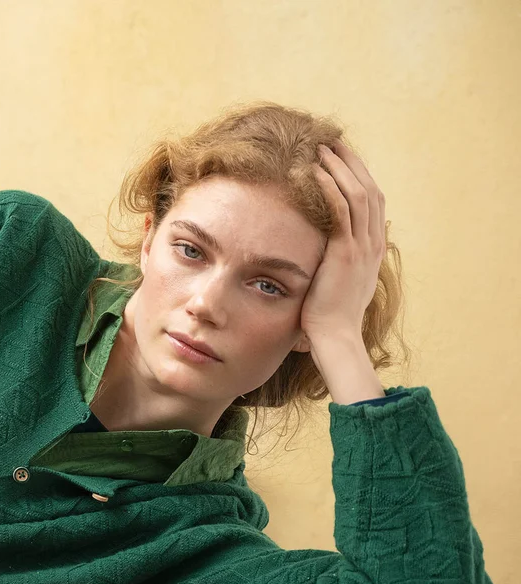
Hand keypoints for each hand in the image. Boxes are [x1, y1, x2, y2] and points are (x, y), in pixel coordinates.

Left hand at [300, 140, 386, 340]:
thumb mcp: (341, 283)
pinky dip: (330, 188)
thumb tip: (334, 252)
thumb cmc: (331, 315)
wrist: (335, 336)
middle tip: (334, 142)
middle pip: (369, 190)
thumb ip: (342, 262)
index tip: (342, 160)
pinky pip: (342, 211)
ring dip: (340, 168)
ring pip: (358, 195)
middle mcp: (373, 243)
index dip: (359, 176)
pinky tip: (316, 173)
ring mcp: (362, 247)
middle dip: (352, 163)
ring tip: (323, 149)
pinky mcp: (346, 252)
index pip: (372, 202)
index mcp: (373, 248)